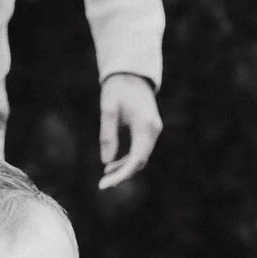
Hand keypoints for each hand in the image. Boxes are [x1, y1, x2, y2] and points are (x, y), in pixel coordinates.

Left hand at [99, 73, 162, 189]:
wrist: (131, 72)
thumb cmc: (117, 88)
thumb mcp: (108, 109)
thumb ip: (107, 135)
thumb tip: (106, 161)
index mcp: (145, 126)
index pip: (136, 159)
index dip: (122, 175)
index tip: (105, 185)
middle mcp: (153, 130)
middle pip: (140, 161)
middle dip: (122, 174)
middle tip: (102, 185)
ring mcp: (153, 130)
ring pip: (141, 157)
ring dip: (125, 168)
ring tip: (106, 173)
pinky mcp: (149, 130)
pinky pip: (140, 150)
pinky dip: (128, 159)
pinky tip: (112, 163)